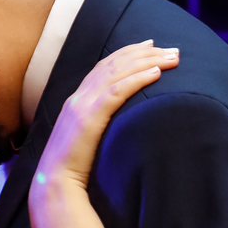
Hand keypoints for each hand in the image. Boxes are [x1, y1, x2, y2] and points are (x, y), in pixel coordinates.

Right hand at [36, 41, 178, 191]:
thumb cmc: (72, 168)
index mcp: (76, 100)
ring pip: (118, 72)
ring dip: (148, 61)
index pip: (104, 66)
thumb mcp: (85, 139)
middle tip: (172, 50)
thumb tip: (119, 123)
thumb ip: (96, 124)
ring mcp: (81, 105)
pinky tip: (156, 74)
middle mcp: (78, 97)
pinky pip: (117, 92)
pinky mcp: (88, 118)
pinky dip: (137, 79)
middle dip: (145, 53)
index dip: (128, 52)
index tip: (151, 45)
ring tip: (172, 58)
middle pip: (114, 64)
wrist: (54, 183)